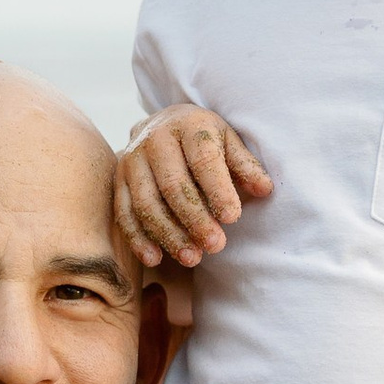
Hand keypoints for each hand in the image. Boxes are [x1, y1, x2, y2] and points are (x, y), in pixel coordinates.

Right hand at [116, 108, 271, 271]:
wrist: (161, 124)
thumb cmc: (203, 139)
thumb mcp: (228, 141)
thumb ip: (245, 165)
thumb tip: (265, 189)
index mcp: (189, 125)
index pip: (203, 160)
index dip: (218, 190)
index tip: (232, 218)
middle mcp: (155, 139)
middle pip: (173, 185)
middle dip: (195, 219)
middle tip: (216, 246)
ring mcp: (132, 160)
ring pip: (147, 202)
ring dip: (169, 234)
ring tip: (192, 258)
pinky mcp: (118, 179)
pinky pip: (124, 212)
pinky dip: (138, 238)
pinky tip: (155, 258)